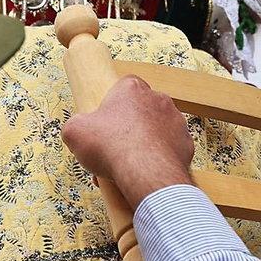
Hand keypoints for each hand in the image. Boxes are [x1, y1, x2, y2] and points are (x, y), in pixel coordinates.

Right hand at [63, 75, 193, 209]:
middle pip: (138, 111)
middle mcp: (158, 98)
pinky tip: (146, 172)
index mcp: (132, 88)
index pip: (121, 88)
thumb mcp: (75, 131)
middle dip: (126, 130)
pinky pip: (170, 149)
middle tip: (111, 151)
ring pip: (155, 130)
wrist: (146, 173)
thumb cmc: (111, 146)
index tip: (101, 128)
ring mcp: (176, 120)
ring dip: (143, 144)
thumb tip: (77, 130)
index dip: (109, 109)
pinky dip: (159, 159)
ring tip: (127, 166)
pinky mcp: (186, 142)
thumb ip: (75, 125)